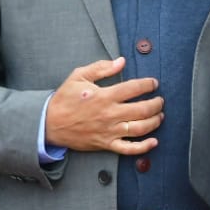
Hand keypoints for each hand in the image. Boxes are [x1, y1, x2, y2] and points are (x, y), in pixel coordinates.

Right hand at [45, 58, 163, 153]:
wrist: (49, 123)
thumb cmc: (64, 98)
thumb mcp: (79, 76)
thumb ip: (101, 68)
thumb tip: (121, 61)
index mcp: (104, 96)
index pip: (134, 88)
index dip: (148, 84)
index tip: (154, 83)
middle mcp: (110, 114)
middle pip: (142, 109)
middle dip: (156, 104)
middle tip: (160, 100)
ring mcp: (109, 131)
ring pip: (140, 128)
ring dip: (154, 122)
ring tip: (160, 116)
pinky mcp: (106, 144)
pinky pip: (129, 149)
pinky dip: (144, 147)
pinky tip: (154, 141)